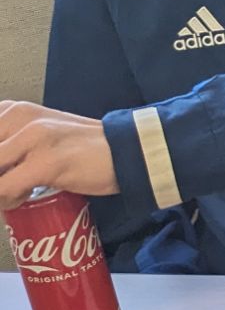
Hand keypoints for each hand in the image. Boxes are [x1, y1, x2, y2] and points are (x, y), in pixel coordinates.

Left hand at [0, 102, 116, 210]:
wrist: (126, 153)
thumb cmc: (81, 150)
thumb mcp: (36, 138)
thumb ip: (9, 146)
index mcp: (13, 110)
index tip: (4, 168)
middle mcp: (20, 117)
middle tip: (9, 185)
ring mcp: (34, 137)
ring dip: (0, 191)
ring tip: (15, 193)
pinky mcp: (47, 161)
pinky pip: (5, 188)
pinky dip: (7, 200)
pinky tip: (22, 198)